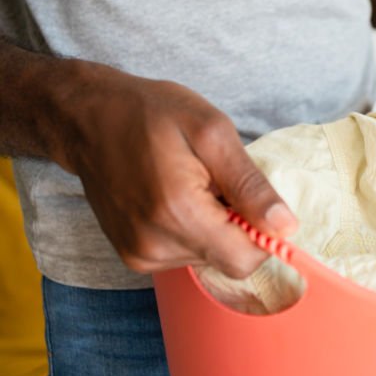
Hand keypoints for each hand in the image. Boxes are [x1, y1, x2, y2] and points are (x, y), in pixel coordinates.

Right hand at [55, 62, 297, 278]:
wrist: (89, 118)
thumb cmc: (153, 115)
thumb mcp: (213, 133)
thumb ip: (250, 185)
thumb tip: (286, 227)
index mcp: (178, 213)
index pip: (244, 260)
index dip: (264, 235)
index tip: (256, 200)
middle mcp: (154, 245)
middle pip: (228, 260)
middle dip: (237, 225)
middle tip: (216, 182)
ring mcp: (140, 255)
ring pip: (209, 258)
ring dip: (214, 226)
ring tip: (192, 185)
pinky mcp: (133, 256)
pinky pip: (185, 255)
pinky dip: (193, 230)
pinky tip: (176, 198)